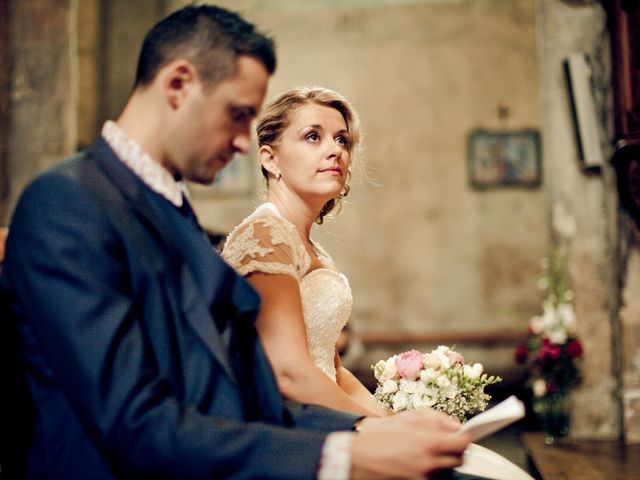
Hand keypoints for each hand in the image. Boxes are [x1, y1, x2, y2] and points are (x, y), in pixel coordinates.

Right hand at [350, 409, 470, 478]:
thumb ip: (435, 420)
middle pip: (459, 460)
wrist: (358, 458)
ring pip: (448, 472)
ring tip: (429, 453)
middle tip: (447, 442)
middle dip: (456, 450)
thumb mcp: (407, 419)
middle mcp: (430, 464)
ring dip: (445, 462)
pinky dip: (434, 472)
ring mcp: (424, 478)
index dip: (464, 437)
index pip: (463, 443)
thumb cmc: (380, 436)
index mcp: (428, 443)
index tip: (461, 434)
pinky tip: (421, 463)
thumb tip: (457, 426)